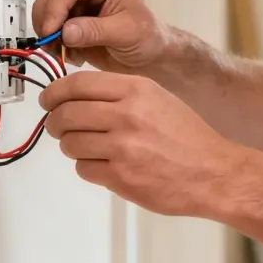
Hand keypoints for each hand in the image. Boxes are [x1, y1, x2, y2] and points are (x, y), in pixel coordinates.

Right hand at [32, 0, 168, 72]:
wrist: (151, 56)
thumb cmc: (147, 38)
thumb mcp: (126, 33)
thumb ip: (95, 30)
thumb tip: (65, 31)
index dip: (55, 7)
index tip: (51, 32)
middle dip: (47, 19)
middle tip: (53, 45)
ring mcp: (76, 4)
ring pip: (45, 10)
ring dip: (49, 33)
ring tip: (66, 52)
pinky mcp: (70, 22)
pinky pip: (50, 28)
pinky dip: (54, 43)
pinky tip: (73, 55)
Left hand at [39, 70, 237, 216]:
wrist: (215, 173)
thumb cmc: (189, 138)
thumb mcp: (159, 99)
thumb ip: (120, 95)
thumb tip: (77, 96)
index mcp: (136, 90)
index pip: (76, 85)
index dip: (53, 93)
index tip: (47, 100)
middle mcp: (127, 116)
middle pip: (66, 114)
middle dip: (56, 123)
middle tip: (60, 128)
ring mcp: (123, 148)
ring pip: (70, 144)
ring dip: (73, 147)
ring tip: (91, 148)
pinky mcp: (121, 177)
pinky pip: (84, 169)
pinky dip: (89, 168)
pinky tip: (107, 166)